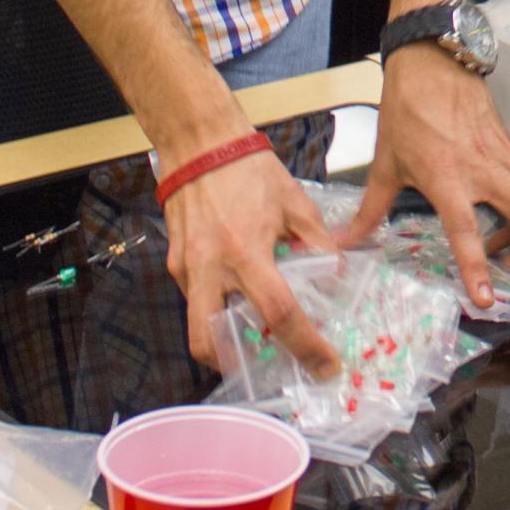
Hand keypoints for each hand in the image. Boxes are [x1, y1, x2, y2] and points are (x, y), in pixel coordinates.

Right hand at [163, 144, 338, 373]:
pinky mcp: (175, 263)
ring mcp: (186, 268)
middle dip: (238, 365)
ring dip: (223, 342)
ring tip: (256, 338)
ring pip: (196, 325)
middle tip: (271, 365)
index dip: (304, 344)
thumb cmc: (249, 169)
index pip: (278, 312)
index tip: (324, 364)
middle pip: (210, 341)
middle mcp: (210, 266)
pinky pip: (194, 300)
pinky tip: (239, 300)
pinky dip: (216, 310)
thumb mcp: (296, 202)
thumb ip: (317, 242)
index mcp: (245, 251)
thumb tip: (334, 273)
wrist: (200, 144)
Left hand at [343, 42, 509, 309]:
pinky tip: (509, 228)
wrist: (433, 59)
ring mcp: (504, 156)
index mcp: (446, 175)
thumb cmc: (408, 107)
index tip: (486, 298)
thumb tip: (345, 242)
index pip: (468, 229)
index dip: (478, 266)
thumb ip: (369, 211)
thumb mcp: (385, 163)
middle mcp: (483, 168)